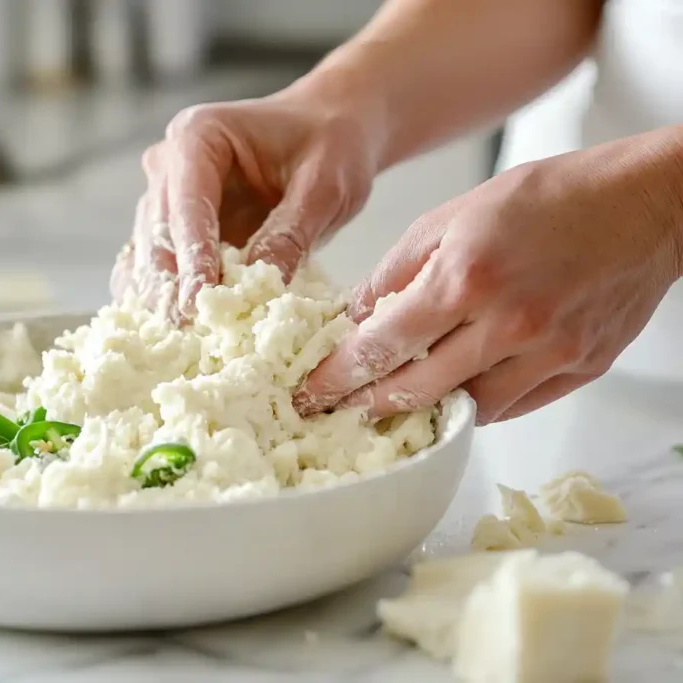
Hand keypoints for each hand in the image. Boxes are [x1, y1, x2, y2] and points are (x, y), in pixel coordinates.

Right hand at [110, 87, 382, 319]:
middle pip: (158, 232)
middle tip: (185, 332)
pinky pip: (156, 266)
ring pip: (149, 254)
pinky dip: (164, 296)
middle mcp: (167, 163)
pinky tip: (174, 331)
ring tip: (178, 340)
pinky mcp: (172, 226)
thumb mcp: (324, 186)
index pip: (187, 203)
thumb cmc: (329, 145)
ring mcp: (163, 195)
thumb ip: (292, 233)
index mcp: (198, 136)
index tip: (197, 302)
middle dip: (170, 284)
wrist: (326, 130)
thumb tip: (265, 287)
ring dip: (162, 296)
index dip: (192, 256)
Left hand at [293, 128, 682, 424]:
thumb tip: (359, 315)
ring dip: (428, 409)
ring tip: (399, 400)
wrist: (646, 203)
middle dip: (371, 405)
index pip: (383, 344)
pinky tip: (458, 388)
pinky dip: (479, 402)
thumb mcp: (453, 215)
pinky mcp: (580, 368)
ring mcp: (550, 352)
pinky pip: (513, 406)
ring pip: (468, 409)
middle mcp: (509, 322)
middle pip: (419, 389)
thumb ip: (398, 269)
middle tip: (343, 409)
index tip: (313, 393)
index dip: (340, 376)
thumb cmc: (550, 198)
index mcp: (467, 276)